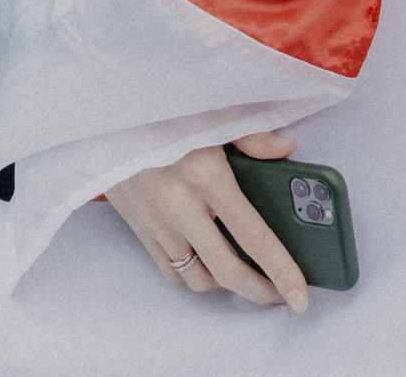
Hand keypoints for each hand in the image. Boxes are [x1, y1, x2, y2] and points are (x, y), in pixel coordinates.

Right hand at [106, 131, 308, 310]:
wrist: (106, 115)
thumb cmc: (161, 110)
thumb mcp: (213, 112)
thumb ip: (252, 134)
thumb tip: (285, 149)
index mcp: (206, 176)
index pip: (253, 236)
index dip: (281, 270)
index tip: (299, 295)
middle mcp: (180, 206)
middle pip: (228, 271)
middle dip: (260, 291)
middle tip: (279, 294)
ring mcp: (156, 222)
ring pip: (197, 278)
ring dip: (225, 283)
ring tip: (246, 274)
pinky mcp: (138, 229)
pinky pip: (170, 271)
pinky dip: (192, 274)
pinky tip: (207, 260)